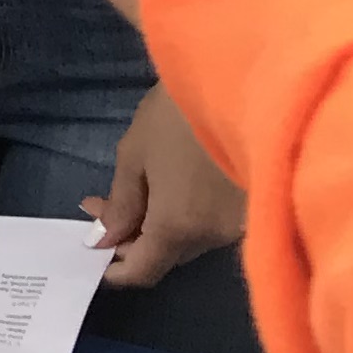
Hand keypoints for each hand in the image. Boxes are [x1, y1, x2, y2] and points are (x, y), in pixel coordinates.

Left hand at [85, 84, 246, 287]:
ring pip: (193, 239)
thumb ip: (121, 203)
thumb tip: (105, 239)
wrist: (242, 82)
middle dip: (134, 238)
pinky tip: (171, 186)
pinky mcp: (257, 207)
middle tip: (102, 203)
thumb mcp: (135, 154)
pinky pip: (215, 224)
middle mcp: (215, 236)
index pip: (145, 271)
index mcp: (179, 226)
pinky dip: (190, 214)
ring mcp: (241, 224)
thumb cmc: (178, 114)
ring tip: (132, 187)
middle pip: (169, 255)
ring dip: (161, 224)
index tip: (96, 253)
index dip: (118, 269)